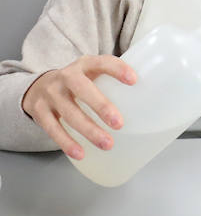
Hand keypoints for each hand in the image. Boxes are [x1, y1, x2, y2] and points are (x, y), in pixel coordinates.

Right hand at [21, 55, 136, 159]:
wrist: (38, 85)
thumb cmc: (78, 81)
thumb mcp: (92, 72)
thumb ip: (112, 79)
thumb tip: (146, 95)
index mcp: (84, 64)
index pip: (102, 62)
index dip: (117, 69)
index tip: (134, 80)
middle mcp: (66, 76)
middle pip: (83, 89)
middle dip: (101, 106)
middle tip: (119, 124)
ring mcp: (51, 94)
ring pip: (69, 113)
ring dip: (89, 130)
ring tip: (107, 144)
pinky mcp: (40, 111)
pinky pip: (53, 129)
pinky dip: (67, 142)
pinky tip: (81, 152)